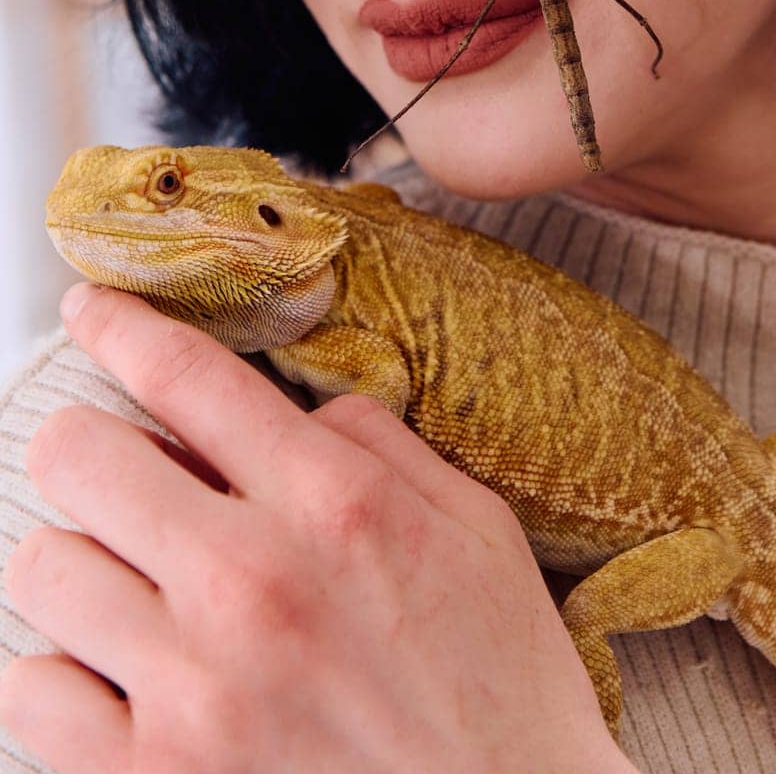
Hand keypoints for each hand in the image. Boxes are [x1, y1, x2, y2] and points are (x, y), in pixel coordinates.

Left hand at [0, 283, 632, 773]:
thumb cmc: (503, 689)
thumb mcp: (477, 529)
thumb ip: (380, 446)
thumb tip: (299, 407)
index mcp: (333, 504)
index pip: (184, 375)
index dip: (119, 323)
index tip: (90, 308)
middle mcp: (250, 582)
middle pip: (78, 456)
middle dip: (92, 444)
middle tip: (122, 469)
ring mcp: (194, 689)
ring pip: (42, 567)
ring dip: (82, 560)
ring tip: (133, 583)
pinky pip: (32, 693)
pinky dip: (62, 671)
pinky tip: (119, 670)